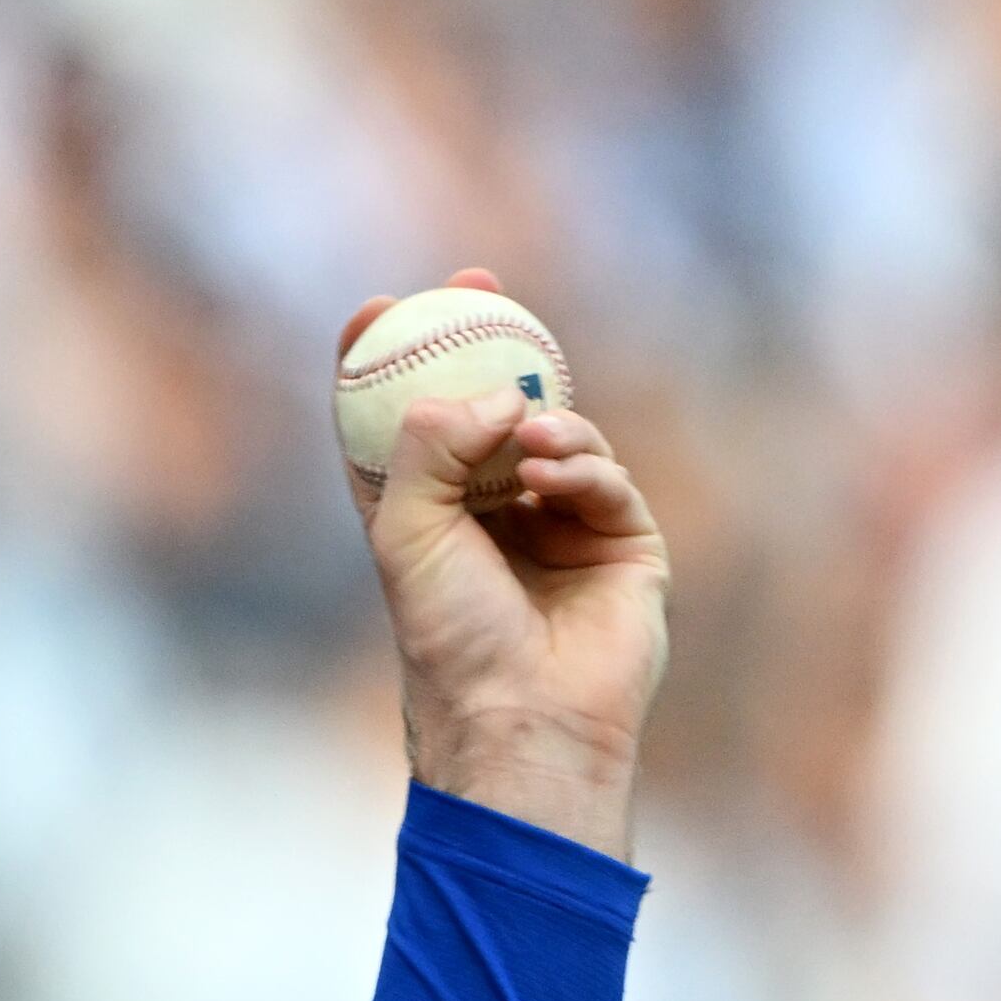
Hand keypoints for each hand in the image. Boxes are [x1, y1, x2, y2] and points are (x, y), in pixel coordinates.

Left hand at [337, 269, 670, 859]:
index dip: (391, 360)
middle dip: (487, 342)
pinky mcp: (621, 541)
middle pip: (489, 405)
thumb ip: (427, 449)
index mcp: (427, 514)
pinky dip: (577, 464)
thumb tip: (487, 395)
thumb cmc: (447, 637)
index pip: (406, 420)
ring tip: (521, 438)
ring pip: (555, 430)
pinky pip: (602, 474)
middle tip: (479, 287)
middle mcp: (492, 512)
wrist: (520, 713)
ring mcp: (560, 523)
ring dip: (539, 418)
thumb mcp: (404, 534)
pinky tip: (547, 477)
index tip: (379, 307)